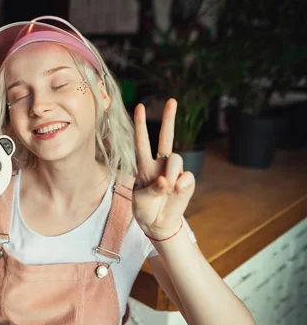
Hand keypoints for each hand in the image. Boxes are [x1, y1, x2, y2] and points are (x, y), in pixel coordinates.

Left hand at [132, 98, 195, 238]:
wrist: (158, 224)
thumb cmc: (145, 209)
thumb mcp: (140, 200)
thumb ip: (152, 189)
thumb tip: (167, 181)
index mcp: (145, 165)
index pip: (142, 142)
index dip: (140, 125)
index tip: (139, 106)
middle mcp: (160, 164)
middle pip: (166, 137)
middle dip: (169, 118)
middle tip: (172, 100)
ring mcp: (175, 172)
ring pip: (176, 159)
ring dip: (170, 174)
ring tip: (165, 189)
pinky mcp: (187, 183)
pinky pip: (186, 178)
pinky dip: (180, 186)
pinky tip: (175, 193)